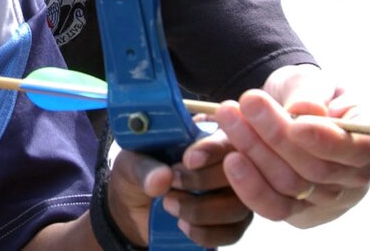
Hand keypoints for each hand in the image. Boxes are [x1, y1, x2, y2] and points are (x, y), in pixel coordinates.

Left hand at [107, 146, 252, 247]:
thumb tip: (162, 178)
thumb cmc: (139, 173)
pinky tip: (182, 225)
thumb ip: (144, 167)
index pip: (224, 138)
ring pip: (237, 205)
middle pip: (239, 171)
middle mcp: (227, 164)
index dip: (212, 149)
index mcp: (204, 137)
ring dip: (201, 210)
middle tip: (172, 183)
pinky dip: (205, 232)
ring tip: (169, 204)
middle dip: (203, 181)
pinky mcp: (232, 223)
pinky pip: (232, 232)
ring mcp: (233, 194)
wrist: (134, 208)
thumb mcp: (131, 163)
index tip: (188, 160)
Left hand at [212, 65, 369, 227]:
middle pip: (316, 168)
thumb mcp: (311, 80)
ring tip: (228, 117)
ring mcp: (327, 199)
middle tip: (246, 102)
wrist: (285, 107)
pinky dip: (249, 186)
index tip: (296, 124)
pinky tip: (230, 158)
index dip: (326, 140)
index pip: (357, 149)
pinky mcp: (298, 212)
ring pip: (291, 186)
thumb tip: (305, 110)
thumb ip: (310, 93)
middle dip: (275, 134)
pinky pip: (274, 207)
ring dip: (254, 151)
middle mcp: (355, 177)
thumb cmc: (306, 91)